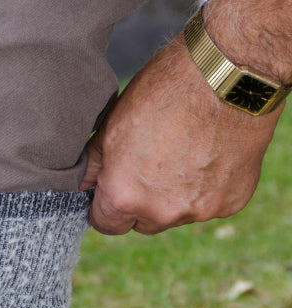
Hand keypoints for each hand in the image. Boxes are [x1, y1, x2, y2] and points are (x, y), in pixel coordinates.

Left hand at [82, 29, 282, 234]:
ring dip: (176, 196)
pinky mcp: (231, 202)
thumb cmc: (163, 94)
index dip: (108, 205)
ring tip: (184, 153)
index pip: (106, 224)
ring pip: (177, 215)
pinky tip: (209, 154)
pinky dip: (208, 187)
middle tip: (153, 162)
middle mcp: (161, 213)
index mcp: (124, 198)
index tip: (116, 186)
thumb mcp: (111, 126)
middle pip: (143, 223)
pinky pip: (210, 204)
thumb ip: (93, 166)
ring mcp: (199, 210)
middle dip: (142, 202)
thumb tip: (84, 186)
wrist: (228, 76)